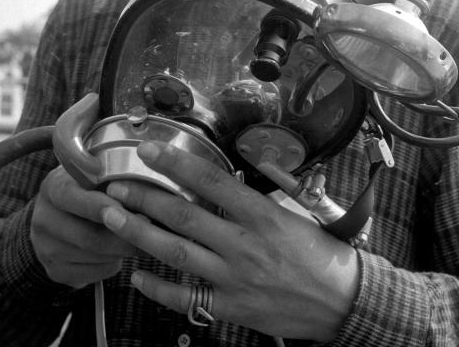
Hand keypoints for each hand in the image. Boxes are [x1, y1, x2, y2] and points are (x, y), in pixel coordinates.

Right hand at [30, 165, 137, 287]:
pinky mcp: (55, 271)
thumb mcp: (93, 173)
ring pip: (95, 257)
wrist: (58, 215)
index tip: (126, 209)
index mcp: (52, 188)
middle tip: (152, 231)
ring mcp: (46, 249)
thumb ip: (112, 175)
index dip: (99, 206)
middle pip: (89, 236)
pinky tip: (122, 252)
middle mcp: (43, 219)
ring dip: (123, 250)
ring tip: (144, 240)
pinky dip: (114, 264)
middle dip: (125, 235)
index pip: (72, 198)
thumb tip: (144, 181)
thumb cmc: (87, 188)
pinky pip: (94, 274)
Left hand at [100, 141, 359, 340]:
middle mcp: (244, 244)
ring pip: (176, 254)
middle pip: (183, 216)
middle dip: (144, 198)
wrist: (346, 302)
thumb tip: (251, 162)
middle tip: (115, 186)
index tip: (149, 150)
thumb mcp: (302, 210)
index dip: (175, 163)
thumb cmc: (325, 252)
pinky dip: (158, 288)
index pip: (211, 180)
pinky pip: (186, 299)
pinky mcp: (232, 308)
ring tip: (112, 219)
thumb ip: (274, 185)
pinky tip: (137, 275)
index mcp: (262, 215)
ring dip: (139, 234)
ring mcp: (234, 279)